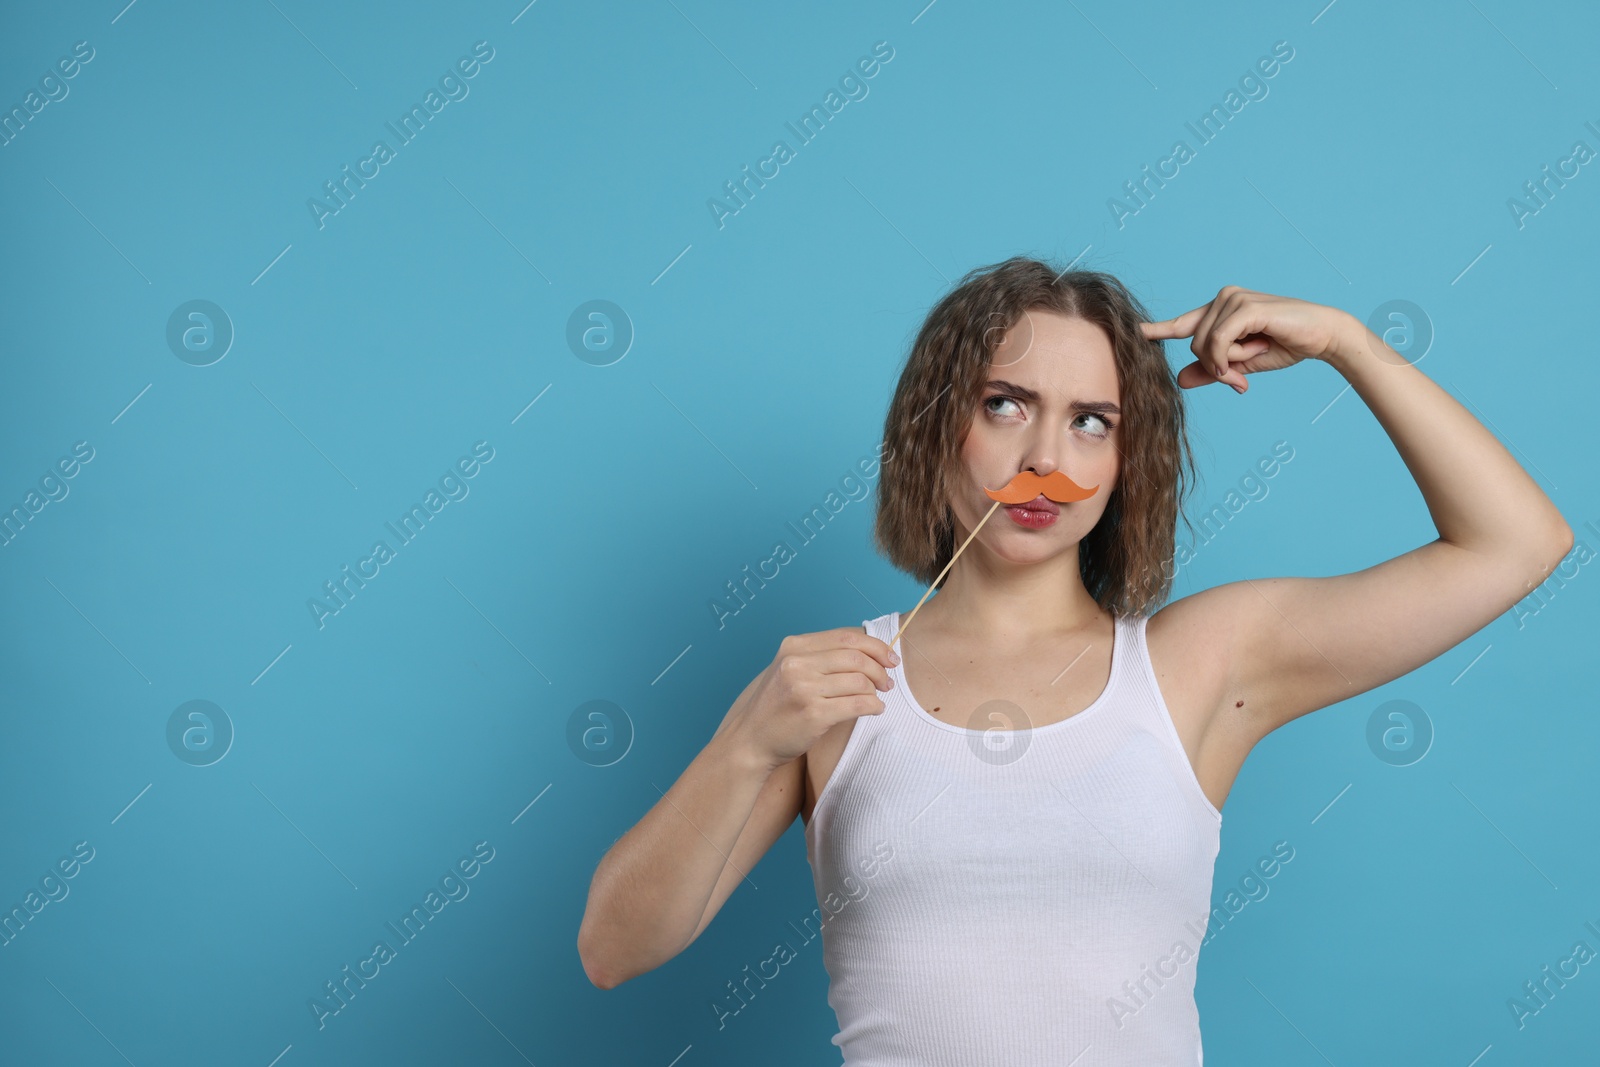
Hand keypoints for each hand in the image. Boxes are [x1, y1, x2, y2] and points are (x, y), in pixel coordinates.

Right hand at [719, 628, 897, 771]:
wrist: (751, 741)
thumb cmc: (775, 707)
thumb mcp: (789, 670)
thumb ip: (819, 657)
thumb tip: (867, 651)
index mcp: (793, 647)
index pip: (846, 637)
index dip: (875, 646)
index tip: (889, 658)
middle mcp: (797, 663)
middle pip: (856, 657)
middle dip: (880, 669)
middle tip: (887, 682)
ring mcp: (804, 688)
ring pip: (860, 681)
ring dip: (877, 690)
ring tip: (878, 697)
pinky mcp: (814, 714)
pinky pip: (858, 704)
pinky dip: (873, 706)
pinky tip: (875, 710)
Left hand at [1140, 286, 1359, 393]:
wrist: (1322, 336)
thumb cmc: (1284, 345)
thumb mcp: (1241, 364)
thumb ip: (1212, 370)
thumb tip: (1179, 380)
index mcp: (1220, 309)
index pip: (1183, 323)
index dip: (1159, 330)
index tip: (1136, 333)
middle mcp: (1222, 298)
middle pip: (1193, 345)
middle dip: (1216, 366)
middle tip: (1243, 372)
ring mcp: (1232, 299)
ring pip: (1204, 345)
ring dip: (1229, 361)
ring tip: (1259, 350)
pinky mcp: (1244, 307)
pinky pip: (1218, 342)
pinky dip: (1230, 356)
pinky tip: (1255, 351)